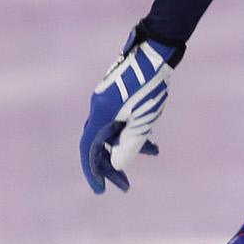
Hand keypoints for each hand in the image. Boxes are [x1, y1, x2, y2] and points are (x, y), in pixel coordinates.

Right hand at [80, 30, 182, 193]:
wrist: (154, 53)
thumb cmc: (148, 86)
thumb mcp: (142, 119)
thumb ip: (130, 144)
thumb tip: (116, 166)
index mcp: (99, 116)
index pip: (89, 151)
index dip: (93, 172)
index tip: (101, 190)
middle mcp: (99, 110)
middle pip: (99, 145)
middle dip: (111, 166)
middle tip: (125, 186)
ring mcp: (108, 103)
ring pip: (113, 134)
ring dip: (127, 148)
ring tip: (151, 155)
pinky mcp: (120, 98)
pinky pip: (122, 123)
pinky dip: (134, 134)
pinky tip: (152, 142)